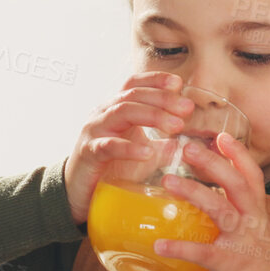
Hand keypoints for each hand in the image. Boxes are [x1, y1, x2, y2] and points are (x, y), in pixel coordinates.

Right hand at [63, 71, 193, 221]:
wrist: (79, 191)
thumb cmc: (112, 168)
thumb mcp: (142, 152)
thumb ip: (163, 145)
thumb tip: (190, 141)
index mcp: (116, 109)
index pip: (134, 84)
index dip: (155, 79)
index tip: (178, 83)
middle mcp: (103, 113)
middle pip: (132, 95)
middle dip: (162, 98)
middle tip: (187, 108)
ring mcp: (94, 131)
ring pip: (122, 112)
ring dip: (151, 116)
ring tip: (175, 126)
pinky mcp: (88, 153)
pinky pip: (108, 145)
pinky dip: (129, 148)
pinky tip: (147, 152)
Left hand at [153, 131, 269, 270]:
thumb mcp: (252, 239)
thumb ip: (235, 221)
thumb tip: (206, 206)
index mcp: (257, 215)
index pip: (252, 177)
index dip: (238, 155)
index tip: (221, 135)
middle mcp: (254, 223)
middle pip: (237, 184)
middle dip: (214, 164)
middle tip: (190, 148)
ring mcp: (244, 243)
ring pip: (221, 210)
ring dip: (194, 193)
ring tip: (168, 182)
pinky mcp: (232, 266)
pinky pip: (204, 253)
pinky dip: (181, 248)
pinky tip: (159, 245)